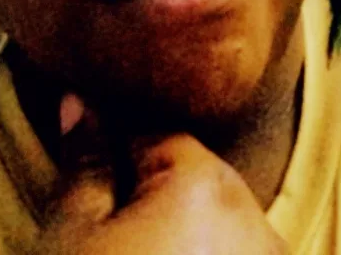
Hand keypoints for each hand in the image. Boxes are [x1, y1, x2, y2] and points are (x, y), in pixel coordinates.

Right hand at [40, 94, 288, 254]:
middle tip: (103, 222)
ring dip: (176, 220)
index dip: (113, 144)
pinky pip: (231, 245)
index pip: (152, 134)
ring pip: (210, 212)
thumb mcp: (73, 234)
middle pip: (185, 173)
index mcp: (205, 184)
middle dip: (145, 184)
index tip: (86, 157)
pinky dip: (201, 246)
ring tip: (132, 247)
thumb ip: (84, 161)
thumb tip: (77, 102)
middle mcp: (252, 214)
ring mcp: (266, 254)